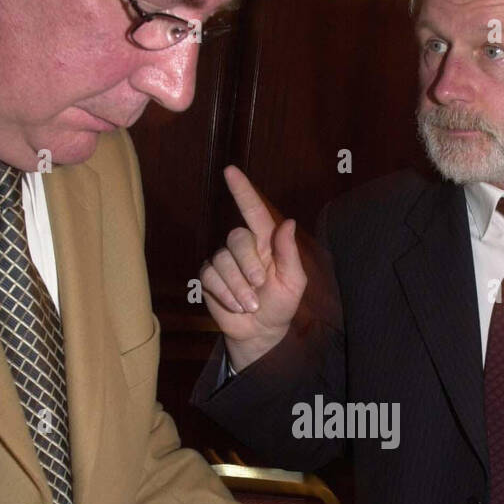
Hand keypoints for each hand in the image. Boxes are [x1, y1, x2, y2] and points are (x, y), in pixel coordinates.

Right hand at [200, 166, 306, 369]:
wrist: (261, 332)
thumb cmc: (281, 304)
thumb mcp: (293, 282)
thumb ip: (289, 253)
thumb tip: (288, 222)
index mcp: (266, 243)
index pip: (253, 211)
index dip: (242, 190)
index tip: (230, 171)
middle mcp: (243, 247)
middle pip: (237, 238)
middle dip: (249, 265)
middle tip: (260, 287)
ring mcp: (224, 261)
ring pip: (222, 260)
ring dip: (239, 287)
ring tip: (251, 304)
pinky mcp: (210, 277)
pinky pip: (211, 276)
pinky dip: (225, 293)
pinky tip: (236, 306)